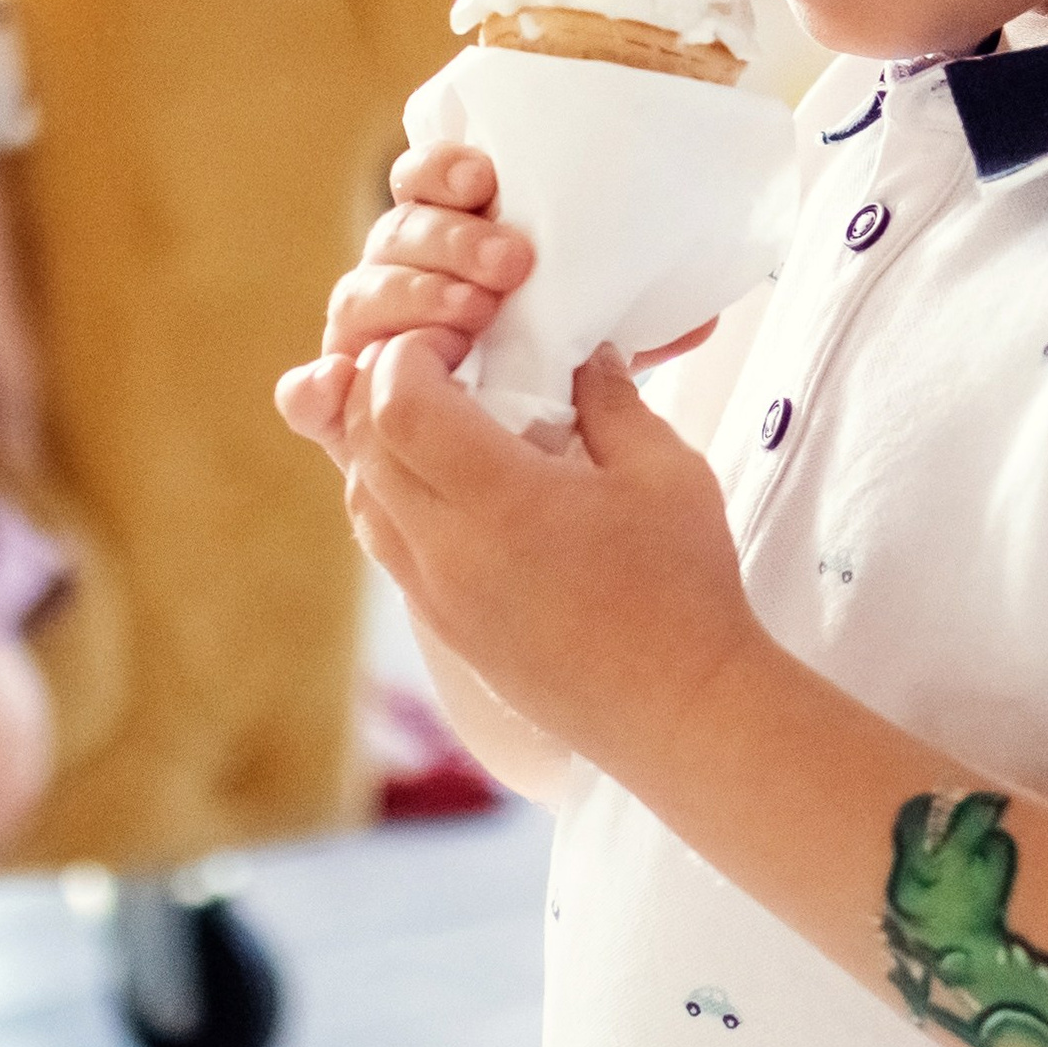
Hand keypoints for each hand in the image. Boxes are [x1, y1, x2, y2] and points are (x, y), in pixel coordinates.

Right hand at [274, 140, 714, 462]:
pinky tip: (329, 384)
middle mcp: (405, 285)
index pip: (428, 182)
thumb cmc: (568, 394)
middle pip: (396, 236)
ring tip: (466, 321)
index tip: (488, 181)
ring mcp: (370, 346)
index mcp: (455, 245)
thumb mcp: (609, 350)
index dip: (446, 171)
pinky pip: (310, 396)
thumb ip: (635, 328)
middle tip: (508, 268)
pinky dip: (313, 388)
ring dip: (408, 300)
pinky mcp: (347, 412)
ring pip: (360, 301)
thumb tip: (701, 318)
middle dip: (448, 241)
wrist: (540, 503)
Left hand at [329, 333, 758, 780]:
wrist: (681, 711)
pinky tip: (451, 482)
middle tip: (442, 361)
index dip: (410, 354)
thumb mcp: (664, 470)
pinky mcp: (446, 631)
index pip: (399, 405)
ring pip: (363, 500)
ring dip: (382, 445)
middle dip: (384, 387)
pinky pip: (387, 546)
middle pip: (365, 446)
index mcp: (500, 502)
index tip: (457, 335)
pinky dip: (396, 498)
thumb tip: (584, 352)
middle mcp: (447, 552)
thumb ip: (611, 399)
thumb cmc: (683, 589)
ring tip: (442, 417)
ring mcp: (438, 599)